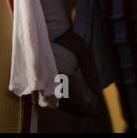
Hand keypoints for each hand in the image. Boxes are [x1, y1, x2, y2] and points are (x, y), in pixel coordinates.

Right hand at [41, 0, 100, 115]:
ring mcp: (42, 82)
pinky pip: (49, 97)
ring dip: (69, 106)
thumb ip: (91, 72)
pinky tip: (69, 98)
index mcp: (62, 78)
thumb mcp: (84, 51)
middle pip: (66, 107)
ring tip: (82, 105)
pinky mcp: (37, 79)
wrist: (46, 25)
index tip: (96, 112)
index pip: (76, 103)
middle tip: (92, 110)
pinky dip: (61, 101)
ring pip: (57, 103)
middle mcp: (50, 84)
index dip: (87, 110)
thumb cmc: (67, 37)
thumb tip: (98, 91)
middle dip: (79, 110)